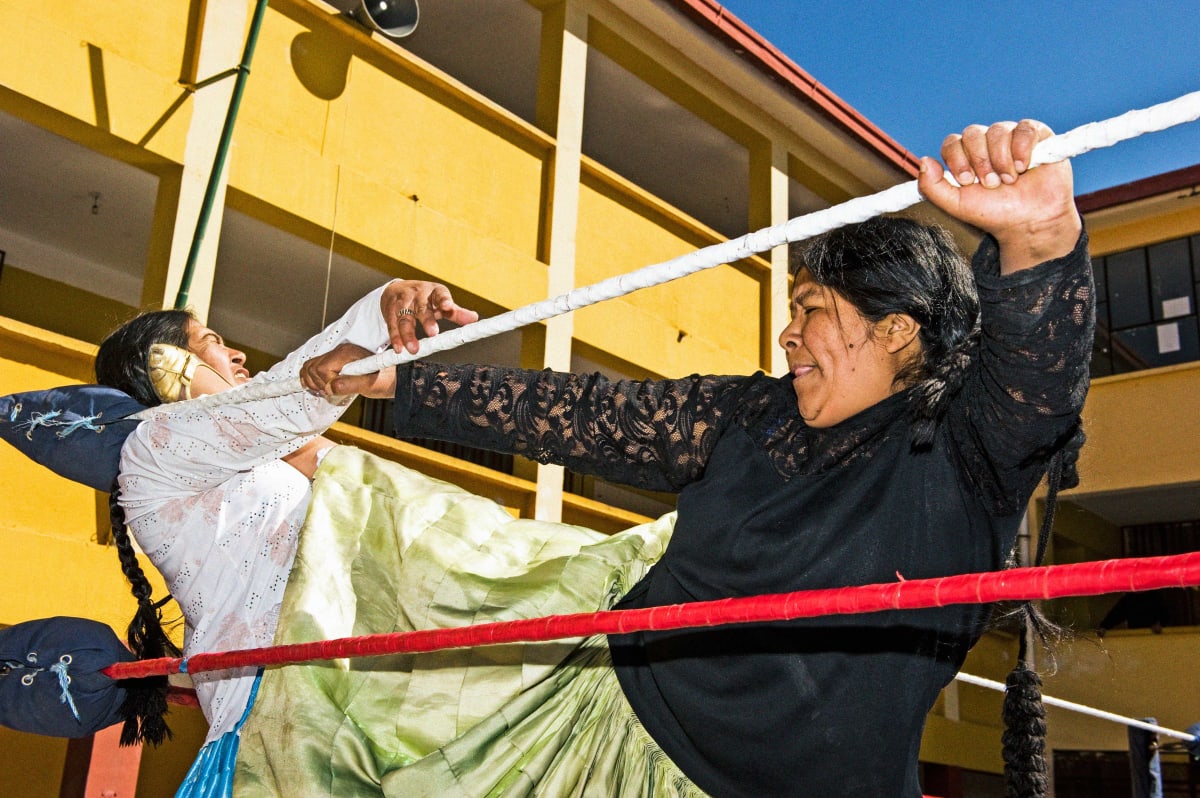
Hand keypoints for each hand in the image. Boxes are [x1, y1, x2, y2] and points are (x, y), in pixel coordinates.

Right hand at [300, 343, 396, 398]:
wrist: (394, 378)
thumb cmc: (385, 380)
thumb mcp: (370, 385)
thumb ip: (349, 385)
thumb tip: (330, 387)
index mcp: (346, 353)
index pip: (322, 368)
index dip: (326, 383)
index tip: (336, 390)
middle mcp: (339, 352)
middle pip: (312, 367)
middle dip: (318, 383)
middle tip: (331, 392)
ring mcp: (335, 357)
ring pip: (309, 367)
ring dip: (313, 382)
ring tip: (327, 390)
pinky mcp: (334, 363)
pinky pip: (312, 368)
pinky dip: (311, 379)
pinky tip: (321, 387)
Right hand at [381, 280, 478, 354]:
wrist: (397, 289)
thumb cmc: (425, 299)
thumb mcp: (441, 302)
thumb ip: (456, 312)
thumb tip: (475, 319)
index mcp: (434, 292)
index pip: (441, 294)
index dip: (444, 300)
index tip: (448, 306)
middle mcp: (418, 295)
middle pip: (422, 308)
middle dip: (427, 320)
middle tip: (433, 333)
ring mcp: (403, 302)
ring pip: (404, 318)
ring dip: (408, 334)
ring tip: (413, 349)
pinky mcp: (390, 311)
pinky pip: (392, 325)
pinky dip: (395, 337)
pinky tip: (399, 349)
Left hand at [918, 119, 1081, 273]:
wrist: (1030, 222)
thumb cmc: (994, 213)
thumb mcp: (957, 205)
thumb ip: (932, 187)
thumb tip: (923, 160)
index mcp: (966, 157)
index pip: (952, 142)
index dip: (957, 159)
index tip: (968, 181)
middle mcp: (987, 143)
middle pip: (972, 133)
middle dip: (980, 161)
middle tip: (991, 184)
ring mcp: (1011, 137)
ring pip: (997, 130)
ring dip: (1001, 160)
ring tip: (1009, 181)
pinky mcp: (1036, 136)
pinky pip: (1024, 128)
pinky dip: (1022, 149)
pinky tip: (1024, 167)